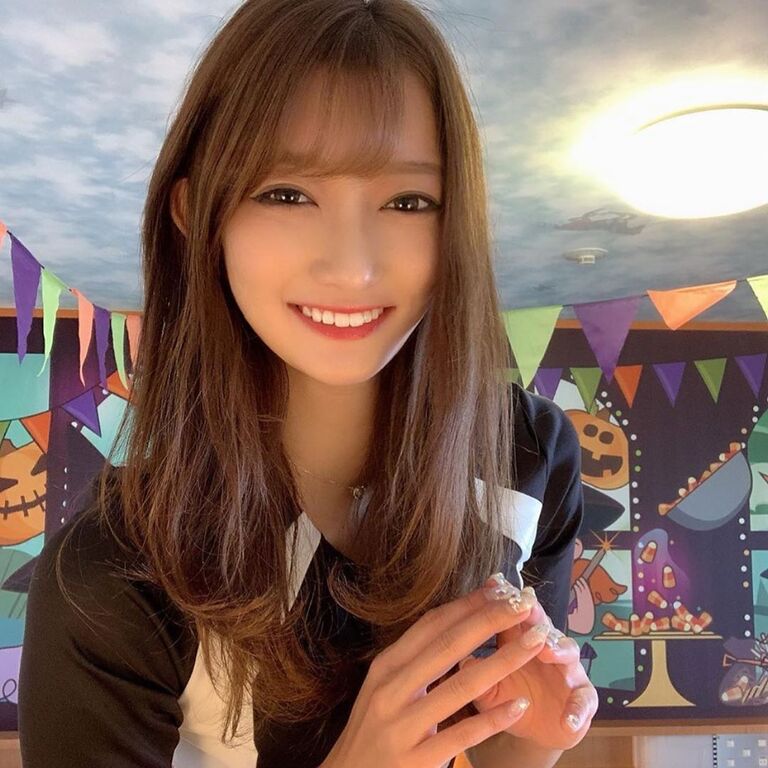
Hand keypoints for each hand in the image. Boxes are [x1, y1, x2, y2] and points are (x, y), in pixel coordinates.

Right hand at [320, 579, 543, 767]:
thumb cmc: (375, 726)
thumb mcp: (388, 685)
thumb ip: (421, 656)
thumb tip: (462, 616)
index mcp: (387, 666)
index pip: (432, 625)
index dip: (469, 604)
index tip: (501, 588)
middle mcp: (391, 690)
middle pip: (448, 646)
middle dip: (490, 620)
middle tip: (525, 603)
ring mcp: (402, 726)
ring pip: (460, 686)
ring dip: (503, 661)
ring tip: (536, 643)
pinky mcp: (415, 761)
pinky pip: (462, 736)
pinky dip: (493, 719)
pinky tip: (520, 705)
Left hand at [458, 575, 598, 751]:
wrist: (536, 727)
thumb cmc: (509, 696)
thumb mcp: (488, 689)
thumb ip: (477, 675)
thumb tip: (461, 661)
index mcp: (519, 638)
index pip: (513, 613)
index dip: (506, 598)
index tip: (494, 583)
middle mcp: (546, 646)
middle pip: (543, 624)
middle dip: (535, 614)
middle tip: (526, 606)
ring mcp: (567, 669)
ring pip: (567, 652)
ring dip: (558, 649)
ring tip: (547, 651)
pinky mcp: (583, 697)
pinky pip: (584, 700)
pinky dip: (578, 710)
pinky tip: (569, 720)